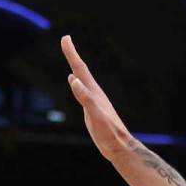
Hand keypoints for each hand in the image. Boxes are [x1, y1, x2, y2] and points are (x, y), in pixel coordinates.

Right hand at [60, 35, 134, 160]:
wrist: (119, 146)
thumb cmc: (108, 133)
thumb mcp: (95, 115)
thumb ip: (85, 97)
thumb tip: (73, 79)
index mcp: (93, 92)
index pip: (80, 69)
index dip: (72, 53)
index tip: (65, 38)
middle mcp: (94, 93)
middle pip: (81, 70)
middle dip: (72, 55)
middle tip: (66, 40)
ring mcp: (94, 100)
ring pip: (82, 79)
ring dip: (75, 67)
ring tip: (71, 58)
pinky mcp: (93, 109)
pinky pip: (82, 91)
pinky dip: (77, 83)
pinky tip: (75, 83)